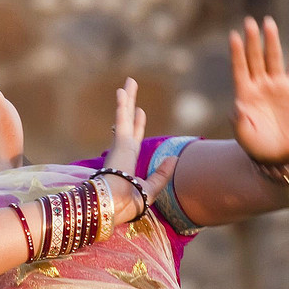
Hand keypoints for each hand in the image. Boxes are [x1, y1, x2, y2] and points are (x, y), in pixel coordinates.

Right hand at [103, 77, 175, 222]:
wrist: (114, 207)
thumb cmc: (129, 204)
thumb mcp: (151, 189)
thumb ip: (161, 174)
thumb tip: (174, 158)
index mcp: (128, 163)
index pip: (134, 139)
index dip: (137, 124)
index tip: (140, 111)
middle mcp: (123, 152)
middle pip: (128, 122)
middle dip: (130, 105)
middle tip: (129, 87)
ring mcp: (120, 146)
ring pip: (124, 117)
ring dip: (127, 99)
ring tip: (129, 81)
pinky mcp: (120, 143)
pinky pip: (122, 120)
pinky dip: (123, 105)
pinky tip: (122, 90)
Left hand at [229, 17, 288, 162]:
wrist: (281, 152)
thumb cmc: (258, 146)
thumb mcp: (245, 136)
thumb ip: (240, 122)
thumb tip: (237, 106)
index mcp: (245, 94)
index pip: (239, 68)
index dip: (236, 53)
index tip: (233, 35)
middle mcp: (260, 85)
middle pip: (255, 58)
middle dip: (252, 40)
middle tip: (249, 21)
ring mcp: (278, 84)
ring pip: (274, 57)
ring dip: (270, 40)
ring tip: (267, 22)